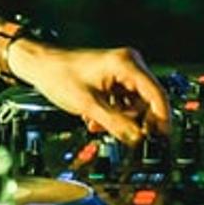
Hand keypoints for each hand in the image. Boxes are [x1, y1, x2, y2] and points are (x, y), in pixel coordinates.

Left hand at [16, 43, 169, 144]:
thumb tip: (138, 140)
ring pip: (136, 104)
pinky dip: (114, 113)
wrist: (41, 66)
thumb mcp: (89, 105)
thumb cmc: (59, 75)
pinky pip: (125, 102)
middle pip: (148, 101)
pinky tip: (97, 118)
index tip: (161, 140)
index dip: (162, 120)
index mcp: (126, 64)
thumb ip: (116, 124)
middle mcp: (129, 65)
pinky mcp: (115, 79)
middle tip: (125, 137)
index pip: (157, 94)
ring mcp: (123, 72)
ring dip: (121, 119)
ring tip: (99, 124)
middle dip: (135, 122)